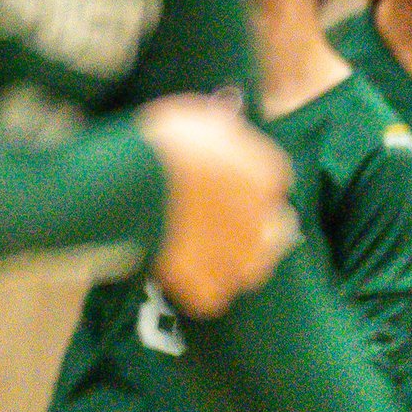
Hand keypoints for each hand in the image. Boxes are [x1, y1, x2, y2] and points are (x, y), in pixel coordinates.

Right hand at [139, 96, 295, 318]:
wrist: (135, 181)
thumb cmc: (168, 140)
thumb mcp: (203, 117)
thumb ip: (227, 131)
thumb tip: (232, 130)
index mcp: (268, 175)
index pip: (275, 182)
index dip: (252, 182)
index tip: (232, 180)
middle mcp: (264, 223)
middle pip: (274, 231)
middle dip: (258, 227)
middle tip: (223, 217)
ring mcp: (238, 260)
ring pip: (250, 269)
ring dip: (234, 260)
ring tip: (207, 250)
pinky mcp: (205, 287)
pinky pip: (211, 295)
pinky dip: (200, 286)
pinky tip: (184, 272)